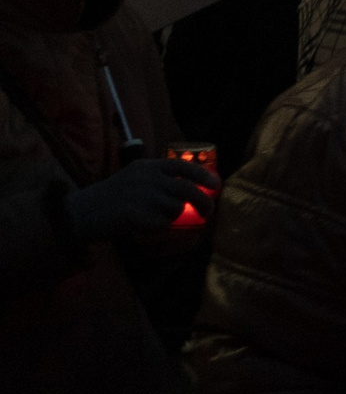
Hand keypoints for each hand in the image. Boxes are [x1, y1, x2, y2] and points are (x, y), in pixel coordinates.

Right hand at [64, 157, 220, 242]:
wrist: (80, 212)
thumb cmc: (111, 197)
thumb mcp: (134, 177)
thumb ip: (159, 178)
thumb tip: (191, 186)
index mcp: (147, 167)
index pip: (183, 167)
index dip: (203, 175)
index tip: (216, 185)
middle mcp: (146, 178)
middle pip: (187, 189)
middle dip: (203, 202)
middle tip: (208, 212)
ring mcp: (141, 196)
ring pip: (177, 208)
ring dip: (175, 216)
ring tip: (161, 218)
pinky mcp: (135, 215)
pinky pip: (162, 223)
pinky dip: (160, 226)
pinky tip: (147, 225)